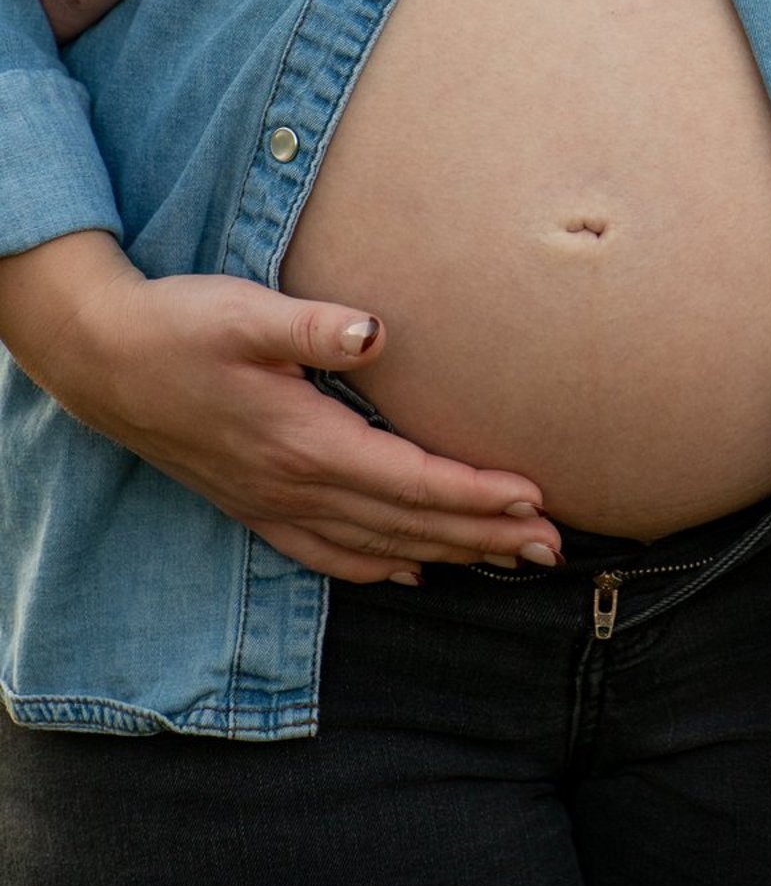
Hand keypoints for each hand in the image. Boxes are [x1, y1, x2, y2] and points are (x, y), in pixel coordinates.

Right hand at [0, 230, 561, 582]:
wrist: (103, 361)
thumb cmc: (181, 326)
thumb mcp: (246, 314)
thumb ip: (314, 327)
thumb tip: (375, 330)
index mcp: (306, 444)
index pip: (412, 480)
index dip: (475, 493)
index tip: (534, 498)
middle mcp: (296, 487)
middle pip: (409, 524)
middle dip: (484, 535)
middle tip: (553, 544)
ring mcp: (273, 504)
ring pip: (378, 544)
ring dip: (447, 554)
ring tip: (508, 560)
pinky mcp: (255, 504)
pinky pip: (329, 552)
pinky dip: (378, 565)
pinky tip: (408, 571)